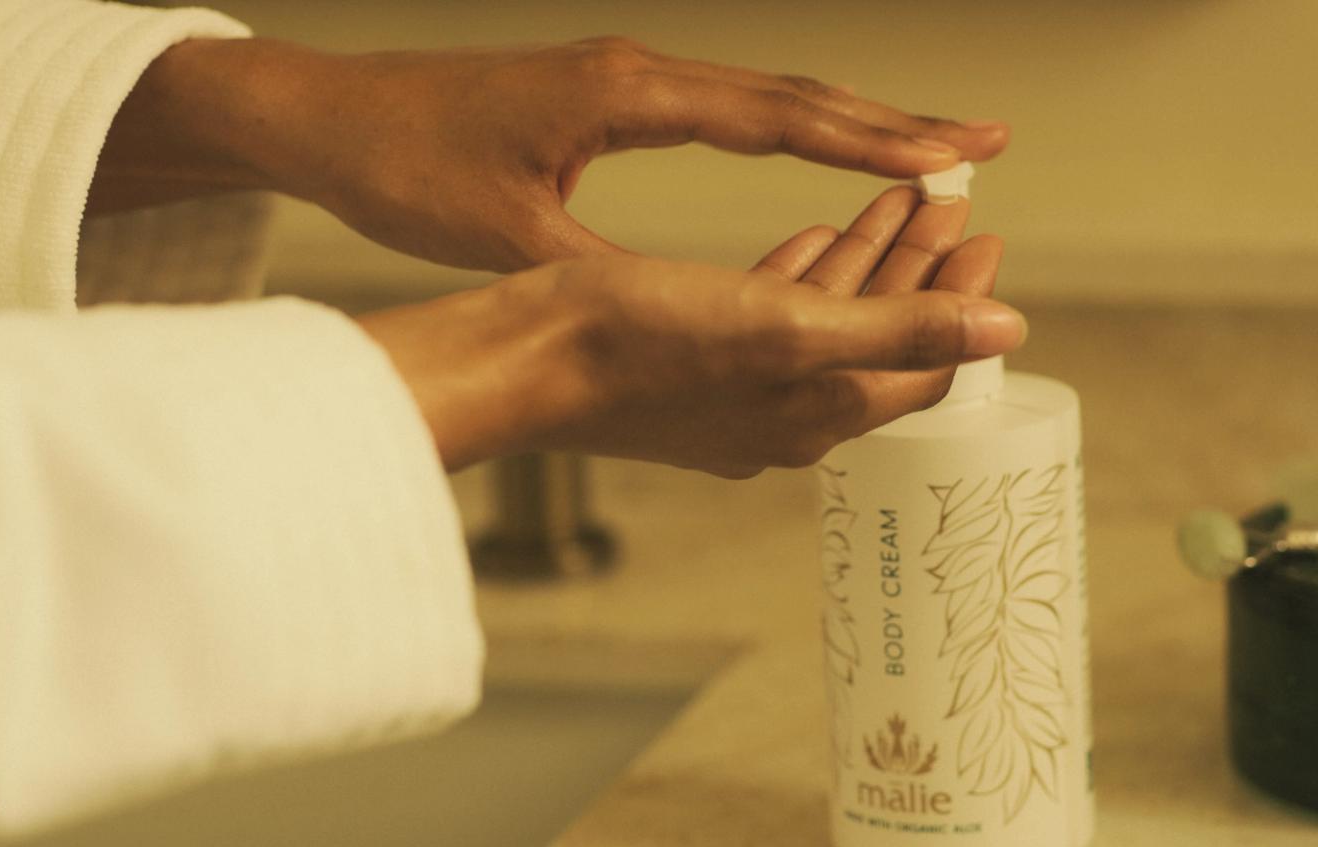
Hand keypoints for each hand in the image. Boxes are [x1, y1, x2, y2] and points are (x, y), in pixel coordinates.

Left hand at [93, 37, 1009, 271]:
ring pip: (768, 97)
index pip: (776, 118)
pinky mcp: (614, 92)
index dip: (868, 143)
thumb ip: (605, 261)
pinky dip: (796, 128)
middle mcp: (642, 71)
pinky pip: (731, 107)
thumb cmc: (407, 168)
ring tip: (935, 147)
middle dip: (893, 121)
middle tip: (986, 140)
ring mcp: (630, 75)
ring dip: (854, 122)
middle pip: (794, 95)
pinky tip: (827, 146)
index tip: (949, 158)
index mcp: (627, 96)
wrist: (331, 113)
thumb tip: (692, 304)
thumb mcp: (509, 233)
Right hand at [358, 189, 1012, 475]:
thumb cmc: (640, 345)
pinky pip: (771, 317)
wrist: (523, 358)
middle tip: (953, 210)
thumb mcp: (787, 327)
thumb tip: (1006, 328)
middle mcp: (783, 414)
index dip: (963, 300)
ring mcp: (737, 391)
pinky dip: (803, 273)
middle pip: (880, 339)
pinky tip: (819, 233)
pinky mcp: (694, 364)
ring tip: (899, 203)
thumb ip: (900, 330)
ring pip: (826, 321)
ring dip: (866, 261)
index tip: (988, 238)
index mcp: (816, 414)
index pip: (924, 364)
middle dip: (920, 270)